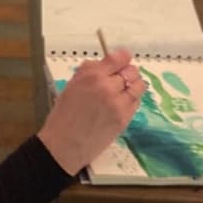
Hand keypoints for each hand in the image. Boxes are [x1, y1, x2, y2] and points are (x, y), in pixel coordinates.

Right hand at [38, 48, 144, 174]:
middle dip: (127, 72)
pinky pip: (136, 102)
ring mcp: (118, 103)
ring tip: (124, 91)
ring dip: (133, 85)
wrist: (64, 145)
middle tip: (120, 80)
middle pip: (131, 70)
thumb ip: (90, 72)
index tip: (122, 61)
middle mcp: (107, 86)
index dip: (123, 58)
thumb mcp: (72, 85)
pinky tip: (122, 104)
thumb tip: (107, 64)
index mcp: (91, 75)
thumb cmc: (63, 115)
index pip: (119, 58)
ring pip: (139, 85)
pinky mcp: (125, 118)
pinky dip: (132, 100)